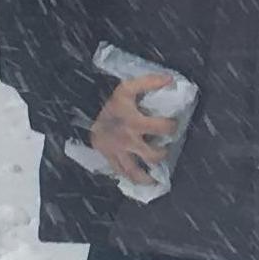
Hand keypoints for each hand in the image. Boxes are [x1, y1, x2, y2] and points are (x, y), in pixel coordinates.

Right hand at [88, 71, 179, 186]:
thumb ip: (148, 82)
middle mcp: (128, 140)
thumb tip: (170, 79)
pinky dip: (132, 178)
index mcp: (134, 122)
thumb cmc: (112, 104)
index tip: (173, 125)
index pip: (162, 128)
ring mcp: (119, 152)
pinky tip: (140, 180)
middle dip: (162, 154)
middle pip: (152, 155)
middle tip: (164, 150)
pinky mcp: (110, 159)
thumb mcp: (127, 88)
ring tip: (156, 180)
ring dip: (148, 177)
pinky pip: (122, 173)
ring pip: (135, 171)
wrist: (85, 114)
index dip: (172, 126)